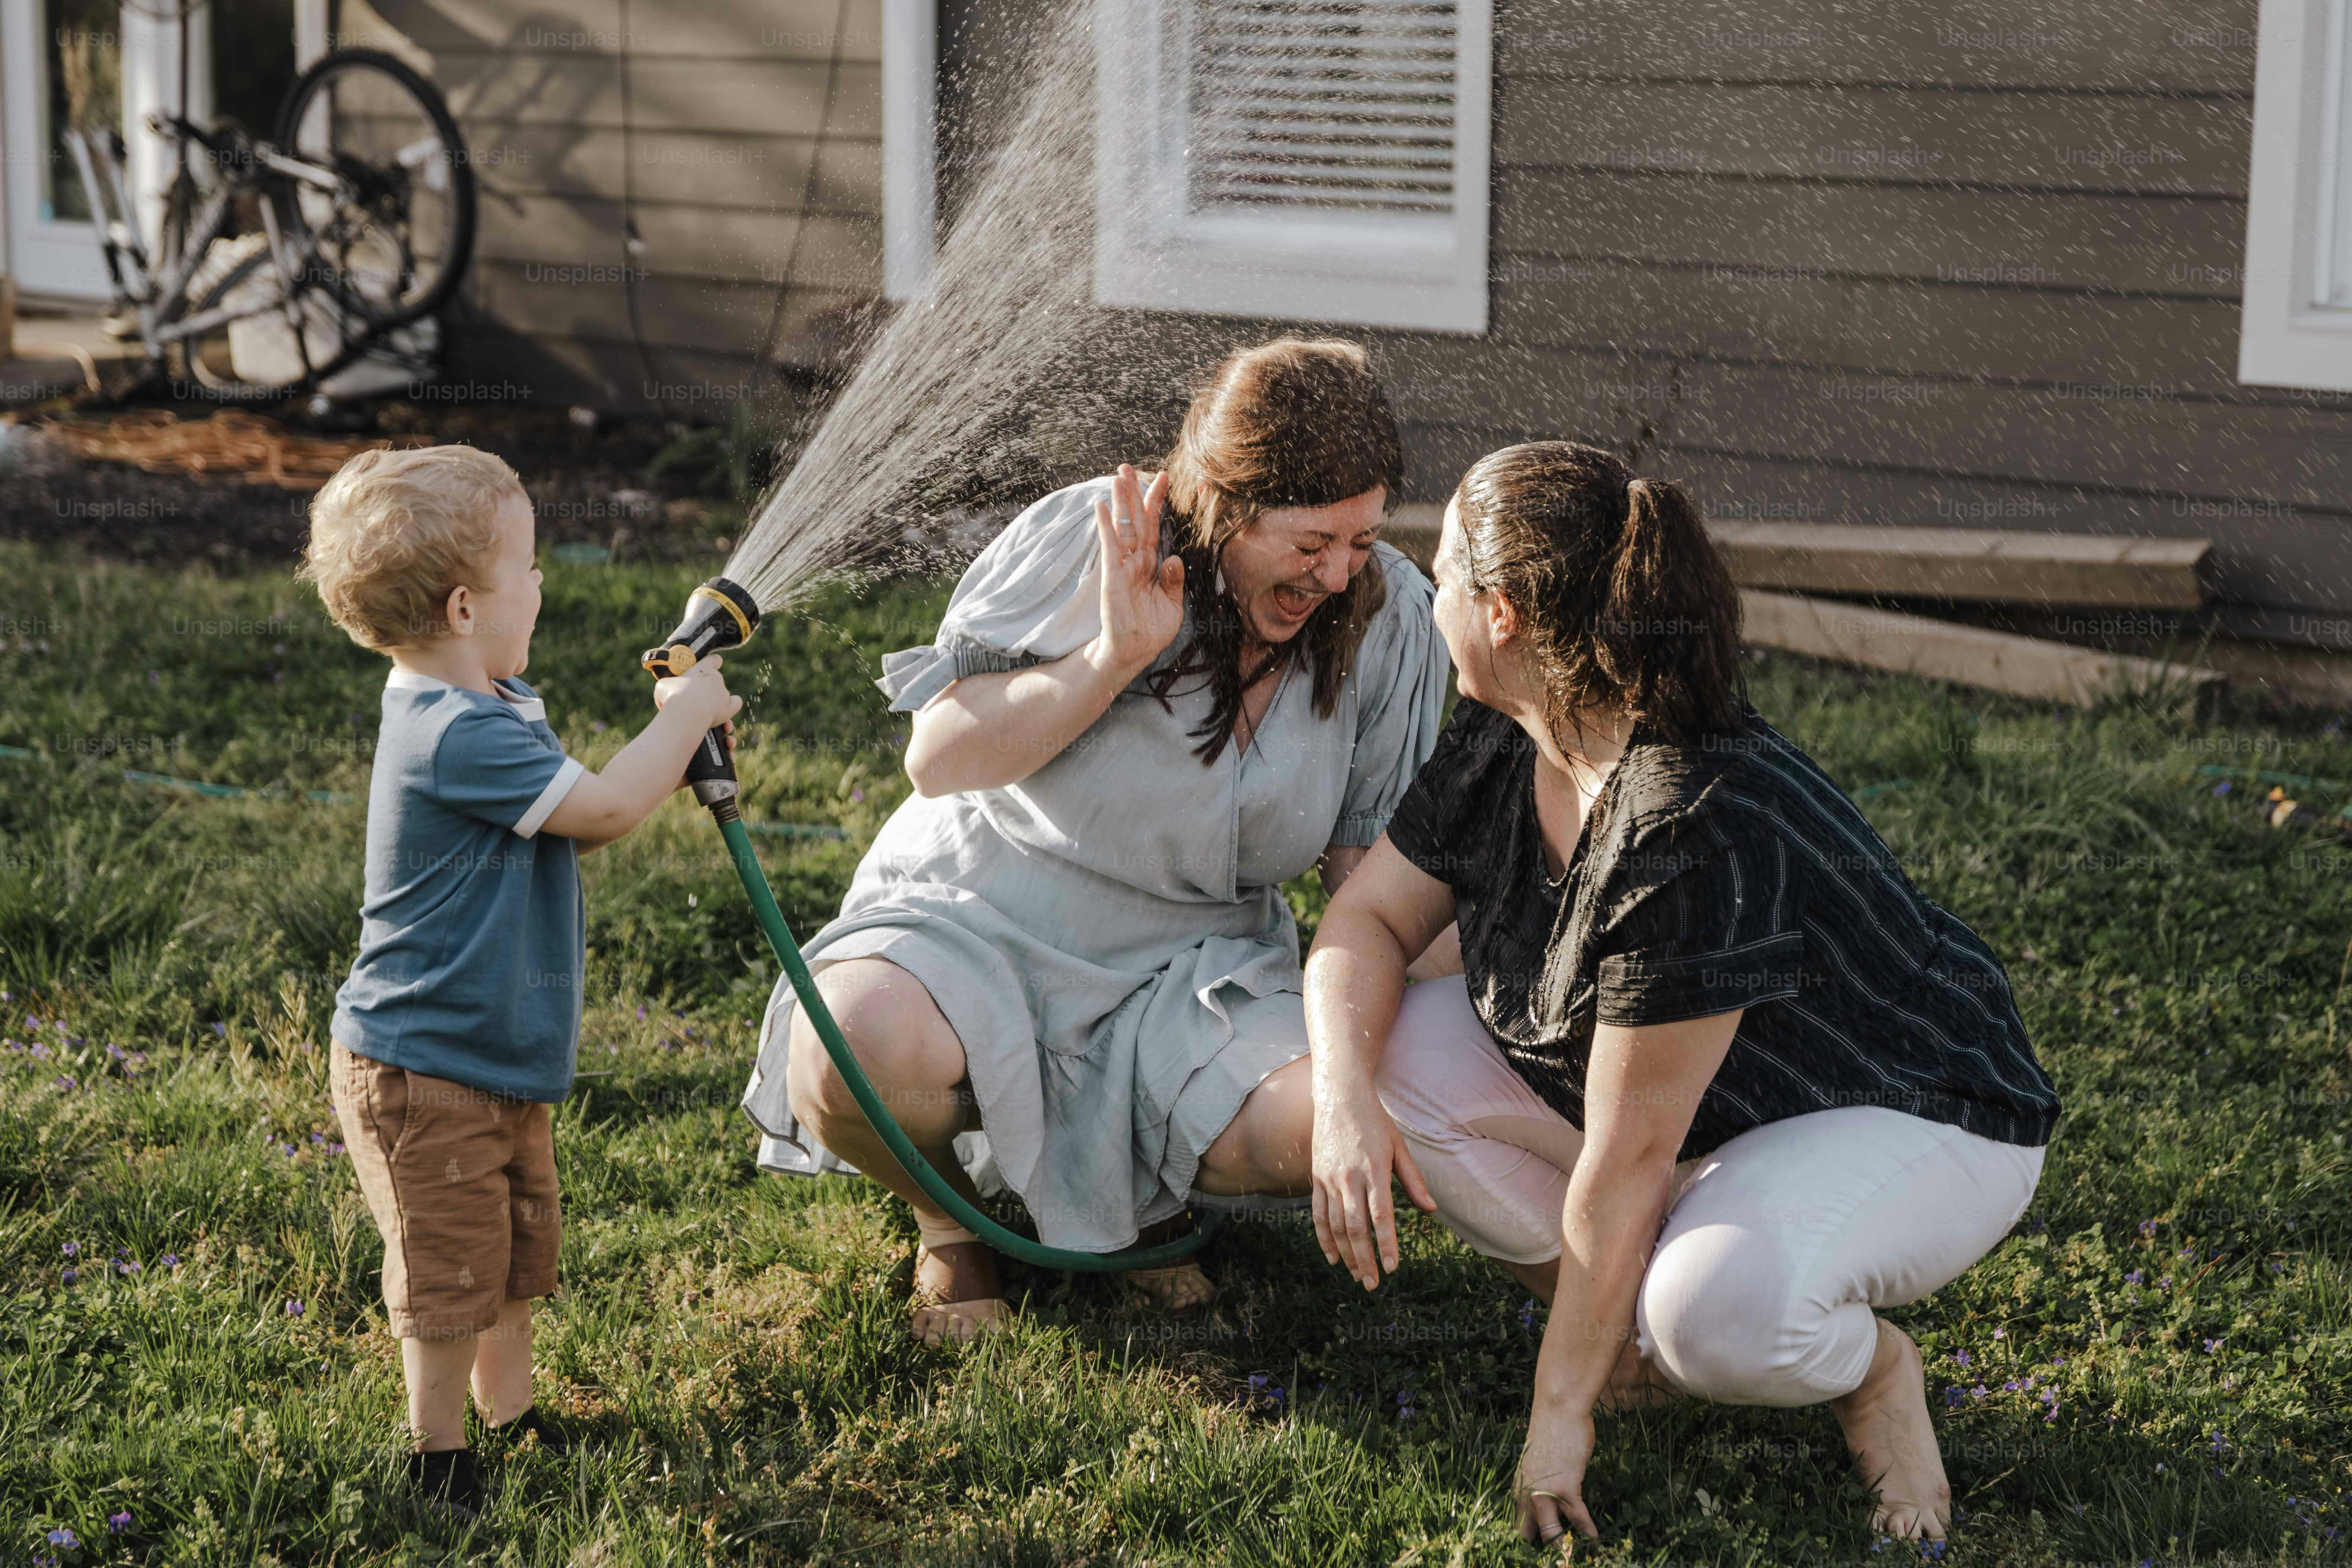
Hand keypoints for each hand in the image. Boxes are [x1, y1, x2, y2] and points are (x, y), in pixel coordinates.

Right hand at [653, 655, 742, 737]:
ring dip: (714, 702)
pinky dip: (730, 708)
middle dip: (705, 688)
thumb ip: (669, 684)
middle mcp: (716, 679)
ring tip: (701, 711)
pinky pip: (735, 704)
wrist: (684, 713)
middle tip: (693, 698)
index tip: (712, 664)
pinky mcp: (728, 708)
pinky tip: (724, 713)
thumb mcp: (663, 685)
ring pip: (722, 695)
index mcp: (703, 669)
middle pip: (715, 680)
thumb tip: (667, 690)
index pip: (713, 660)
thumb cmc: (672, 696)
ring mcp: (724, 694)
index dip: (713, 662)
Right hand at [1086, 463, 1181, 683]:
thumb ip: (1173, 580)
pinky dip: (1106, 526)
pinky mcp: (1112, 576)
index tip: (1163, 479)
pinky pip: (1110, 546)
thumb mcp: (1171, 605)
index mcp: (1150, 565)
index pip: (1153, 527)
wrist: (1133, 653)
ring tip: (1117, 476)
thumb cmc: (1150, 631)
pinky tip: (1101, 506)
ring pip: (1123, 527)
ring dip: (1120, 501)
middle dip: (1134, 492)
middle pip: (1136, 520)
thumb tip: (1174, 557)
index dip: (1156, 504)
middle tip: (1129, 466)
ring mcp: (1122, 567)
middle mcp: (1135, 561)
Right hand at [1310, 1088, 1434, 1290]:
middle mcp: (1349, 1177)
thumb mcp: (1399, 1147)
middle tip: (1372, 1284)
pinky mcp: (1316, 1178)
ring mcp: (1329, 1178)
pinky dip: (1323, 1238)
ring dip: (1345, 1254)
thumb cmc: (1376, 1122)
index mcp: (1374, 1170)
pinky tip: (1332, 1258)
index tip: (1392, 1268)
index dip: (1386, 1243)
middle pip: (1354, 1227)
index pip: (1380, 1215)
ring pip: (1334, 1225)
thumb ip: (1413, 1180)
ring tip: (1356, 1276)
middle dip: (1364, 1259)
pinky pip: (1317, 1214)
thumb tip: (1431, 1209)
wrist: (1339, 1097)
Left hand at [1516, 1397, 1599, 1546]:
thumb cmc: (1550, 1430)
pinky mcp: (1567, 1487)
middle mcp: (1527, 1492)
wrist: (1559, 1410)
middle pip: (1529, 1531)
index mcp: (1519, 1484)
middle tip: (1552, 1560)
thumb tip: (1546, 1492)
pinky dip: (1587, 1530)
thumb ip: (1538, 1478)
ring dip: (1563, 1546)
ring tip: (1572, 1556)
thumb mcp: (1536, 1458)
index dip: (1524, 1538)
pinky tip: (1593, 1540)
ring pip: (1551, 1531)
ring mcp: (1546, 1491)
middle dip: (1539, 1548)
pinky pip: (1577, 1517)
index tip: (1530, 1552)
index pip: (1517, 1519)